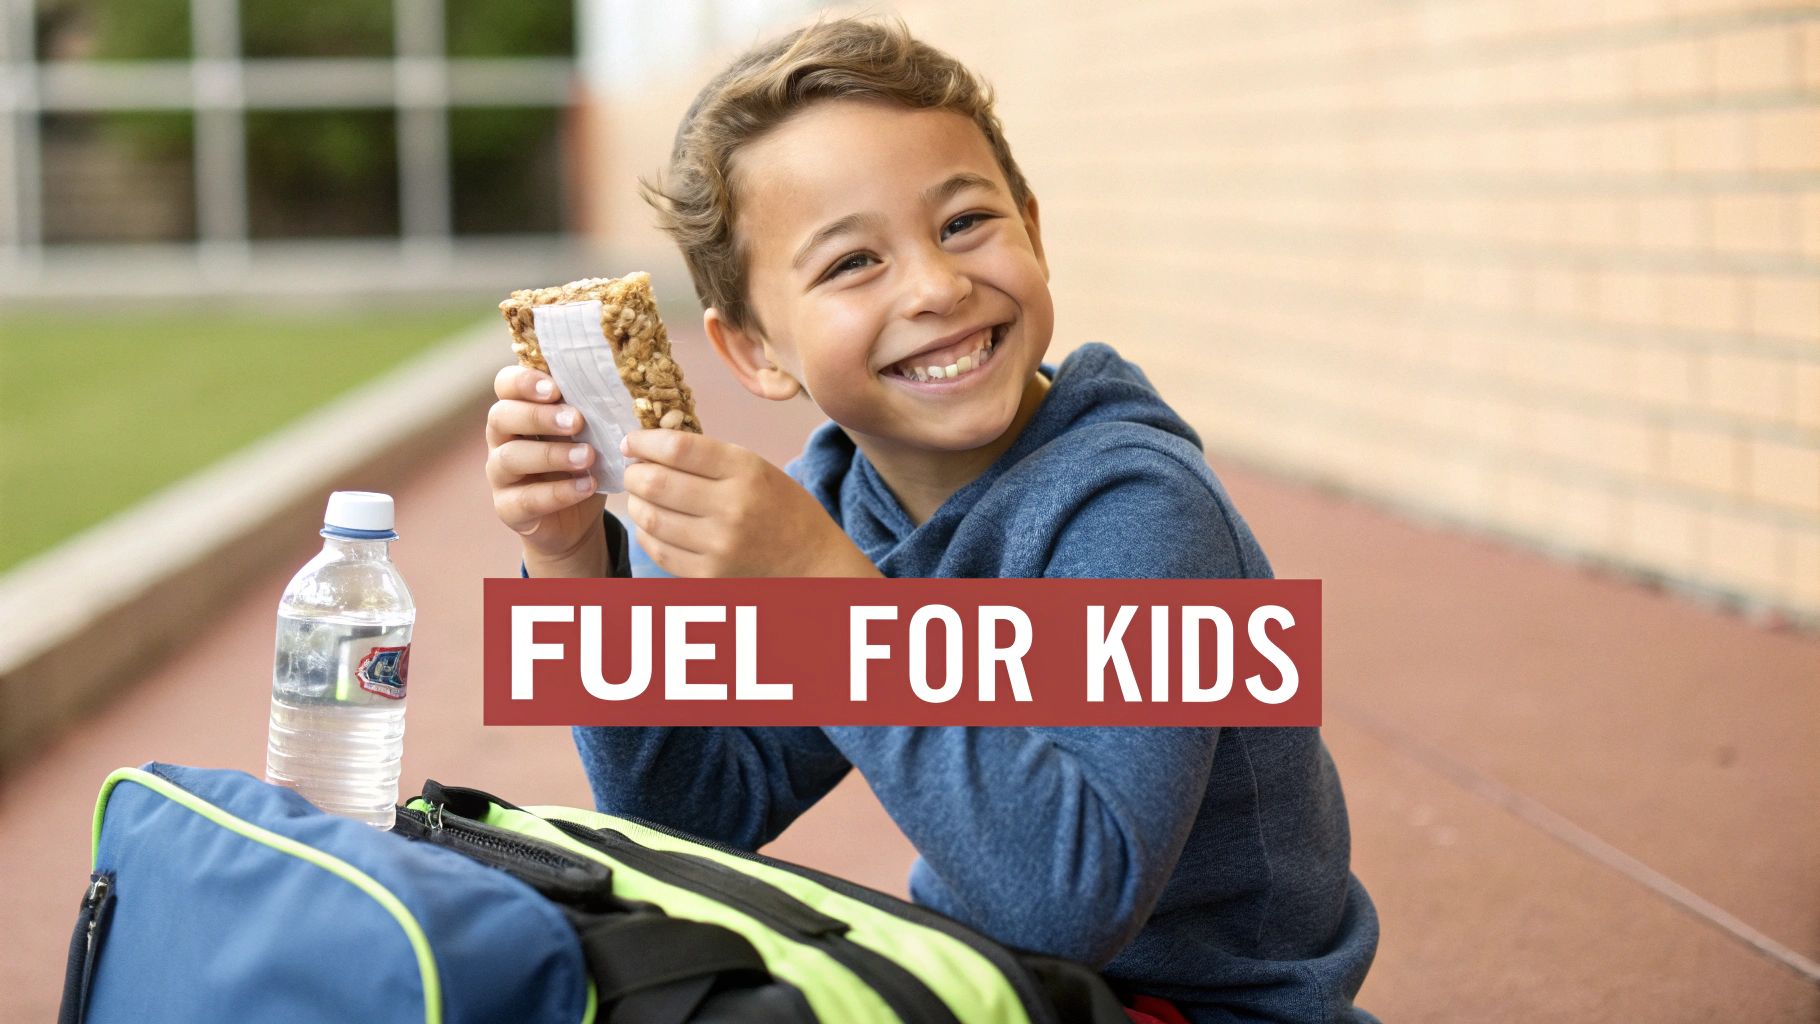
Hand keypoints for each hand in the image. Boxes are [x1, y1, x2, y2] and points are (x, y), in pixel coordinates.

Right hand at [485, 365, 607, 577]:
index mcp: (518, 409)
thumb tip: (616, 385)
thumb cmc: (581, 461)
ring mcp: (499, 475)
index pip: (505, 384)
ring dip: (552, 455)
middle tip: (576, 421)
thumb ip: (590, 410)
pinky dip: (559, 492)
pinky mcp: (508, 508)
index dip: (523, 381)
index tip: (555, 388)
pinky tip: (587, 486)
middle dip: (539, 416)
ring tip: (588, 457)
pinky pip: (526, 499)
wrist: (578, 517)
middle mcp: (502, 439)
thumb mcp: (588, 432)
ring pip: (511, 458)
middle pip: (501, 417)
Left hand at [621, 429, 881, 577]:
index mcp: (746, 472)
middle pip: (655, 483)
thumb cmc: (782, 509)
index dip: (643, 441)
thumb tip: (651, 448)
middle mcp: (731, 508)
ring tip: (641, 497)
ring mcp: (718, 546)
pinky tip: (652, 523)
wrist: (812, 563)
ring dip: (635, 503)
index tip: (631, 441)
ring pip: (649, 518)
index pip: (677, 448)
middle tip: (633, 470)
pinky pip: (657, 550)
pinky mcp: (708, 575)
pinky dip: (646, 533)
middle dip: (633, 473)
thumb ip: (709, 458)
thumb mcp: (757, 468)